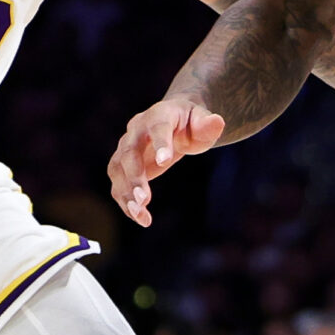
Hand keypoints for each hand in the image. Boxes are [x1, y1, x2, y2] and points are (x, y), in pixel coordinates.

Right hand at [108, 99, 225, 226]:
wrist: (173, 123)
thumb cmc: (190, 124)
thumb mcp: (202, 123)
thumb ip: (207, 125)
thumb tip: (217, 121)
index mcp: (159, 116)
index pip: (157, 127)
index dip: (160, 144)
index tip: (165, 162)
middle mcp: (136, 130)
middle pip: (129, 153)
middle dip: (135, 177)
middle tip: (144, 199)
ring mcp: (126, 148)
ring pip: (118, 170)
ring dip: (126, 193)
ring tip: (140, 214)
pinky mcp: (123, 166)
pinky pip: (118, 184)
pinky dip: (125, 202)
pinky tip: (140, 218)